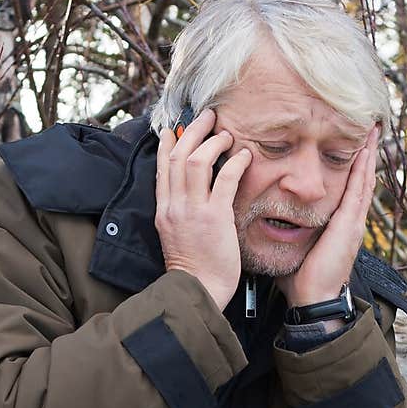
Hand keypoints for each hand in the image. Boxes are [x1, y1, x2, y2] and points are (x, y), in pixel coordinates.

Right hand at [155, 107, 252, 311]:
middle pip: (178, 155)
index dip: (168, 144)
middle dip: (193, 130)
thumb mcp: (176, 237)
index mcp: (164, 210)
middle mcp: (174, 206)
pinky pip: (224, 179)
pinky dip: (235, 163)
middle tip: (208, 116)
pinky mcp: (214, 218)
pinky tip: (244, 156)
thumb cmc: (193, 270)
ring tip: (226, 134)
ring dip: (213, 142)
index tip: (175, 129)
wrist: (197, 291)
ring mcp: (193, 211)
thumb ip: (180, 213)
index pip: (162, 167)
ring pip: (197, 161)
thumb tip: (189, 197)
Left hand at [276, 124, 379, 308]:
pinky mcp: (349, 225)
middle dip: (366, 154)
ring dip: (369, 154)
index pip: (348, 190)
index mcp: (339, 226)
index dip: (352, 169)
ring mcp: (353, 222)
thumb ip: (287, 233)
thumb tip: (268, 223)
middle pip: (362, 180)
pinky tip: (366, 149)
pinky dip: (364, 168)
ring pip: (364, 180)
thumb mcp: (294, 248)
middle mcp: (351, 221)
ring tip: (372, 130)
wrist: (313, 299)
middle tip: (370, 129)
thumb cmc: (301, 281)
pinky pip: (359, 190)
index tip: (353, 147)